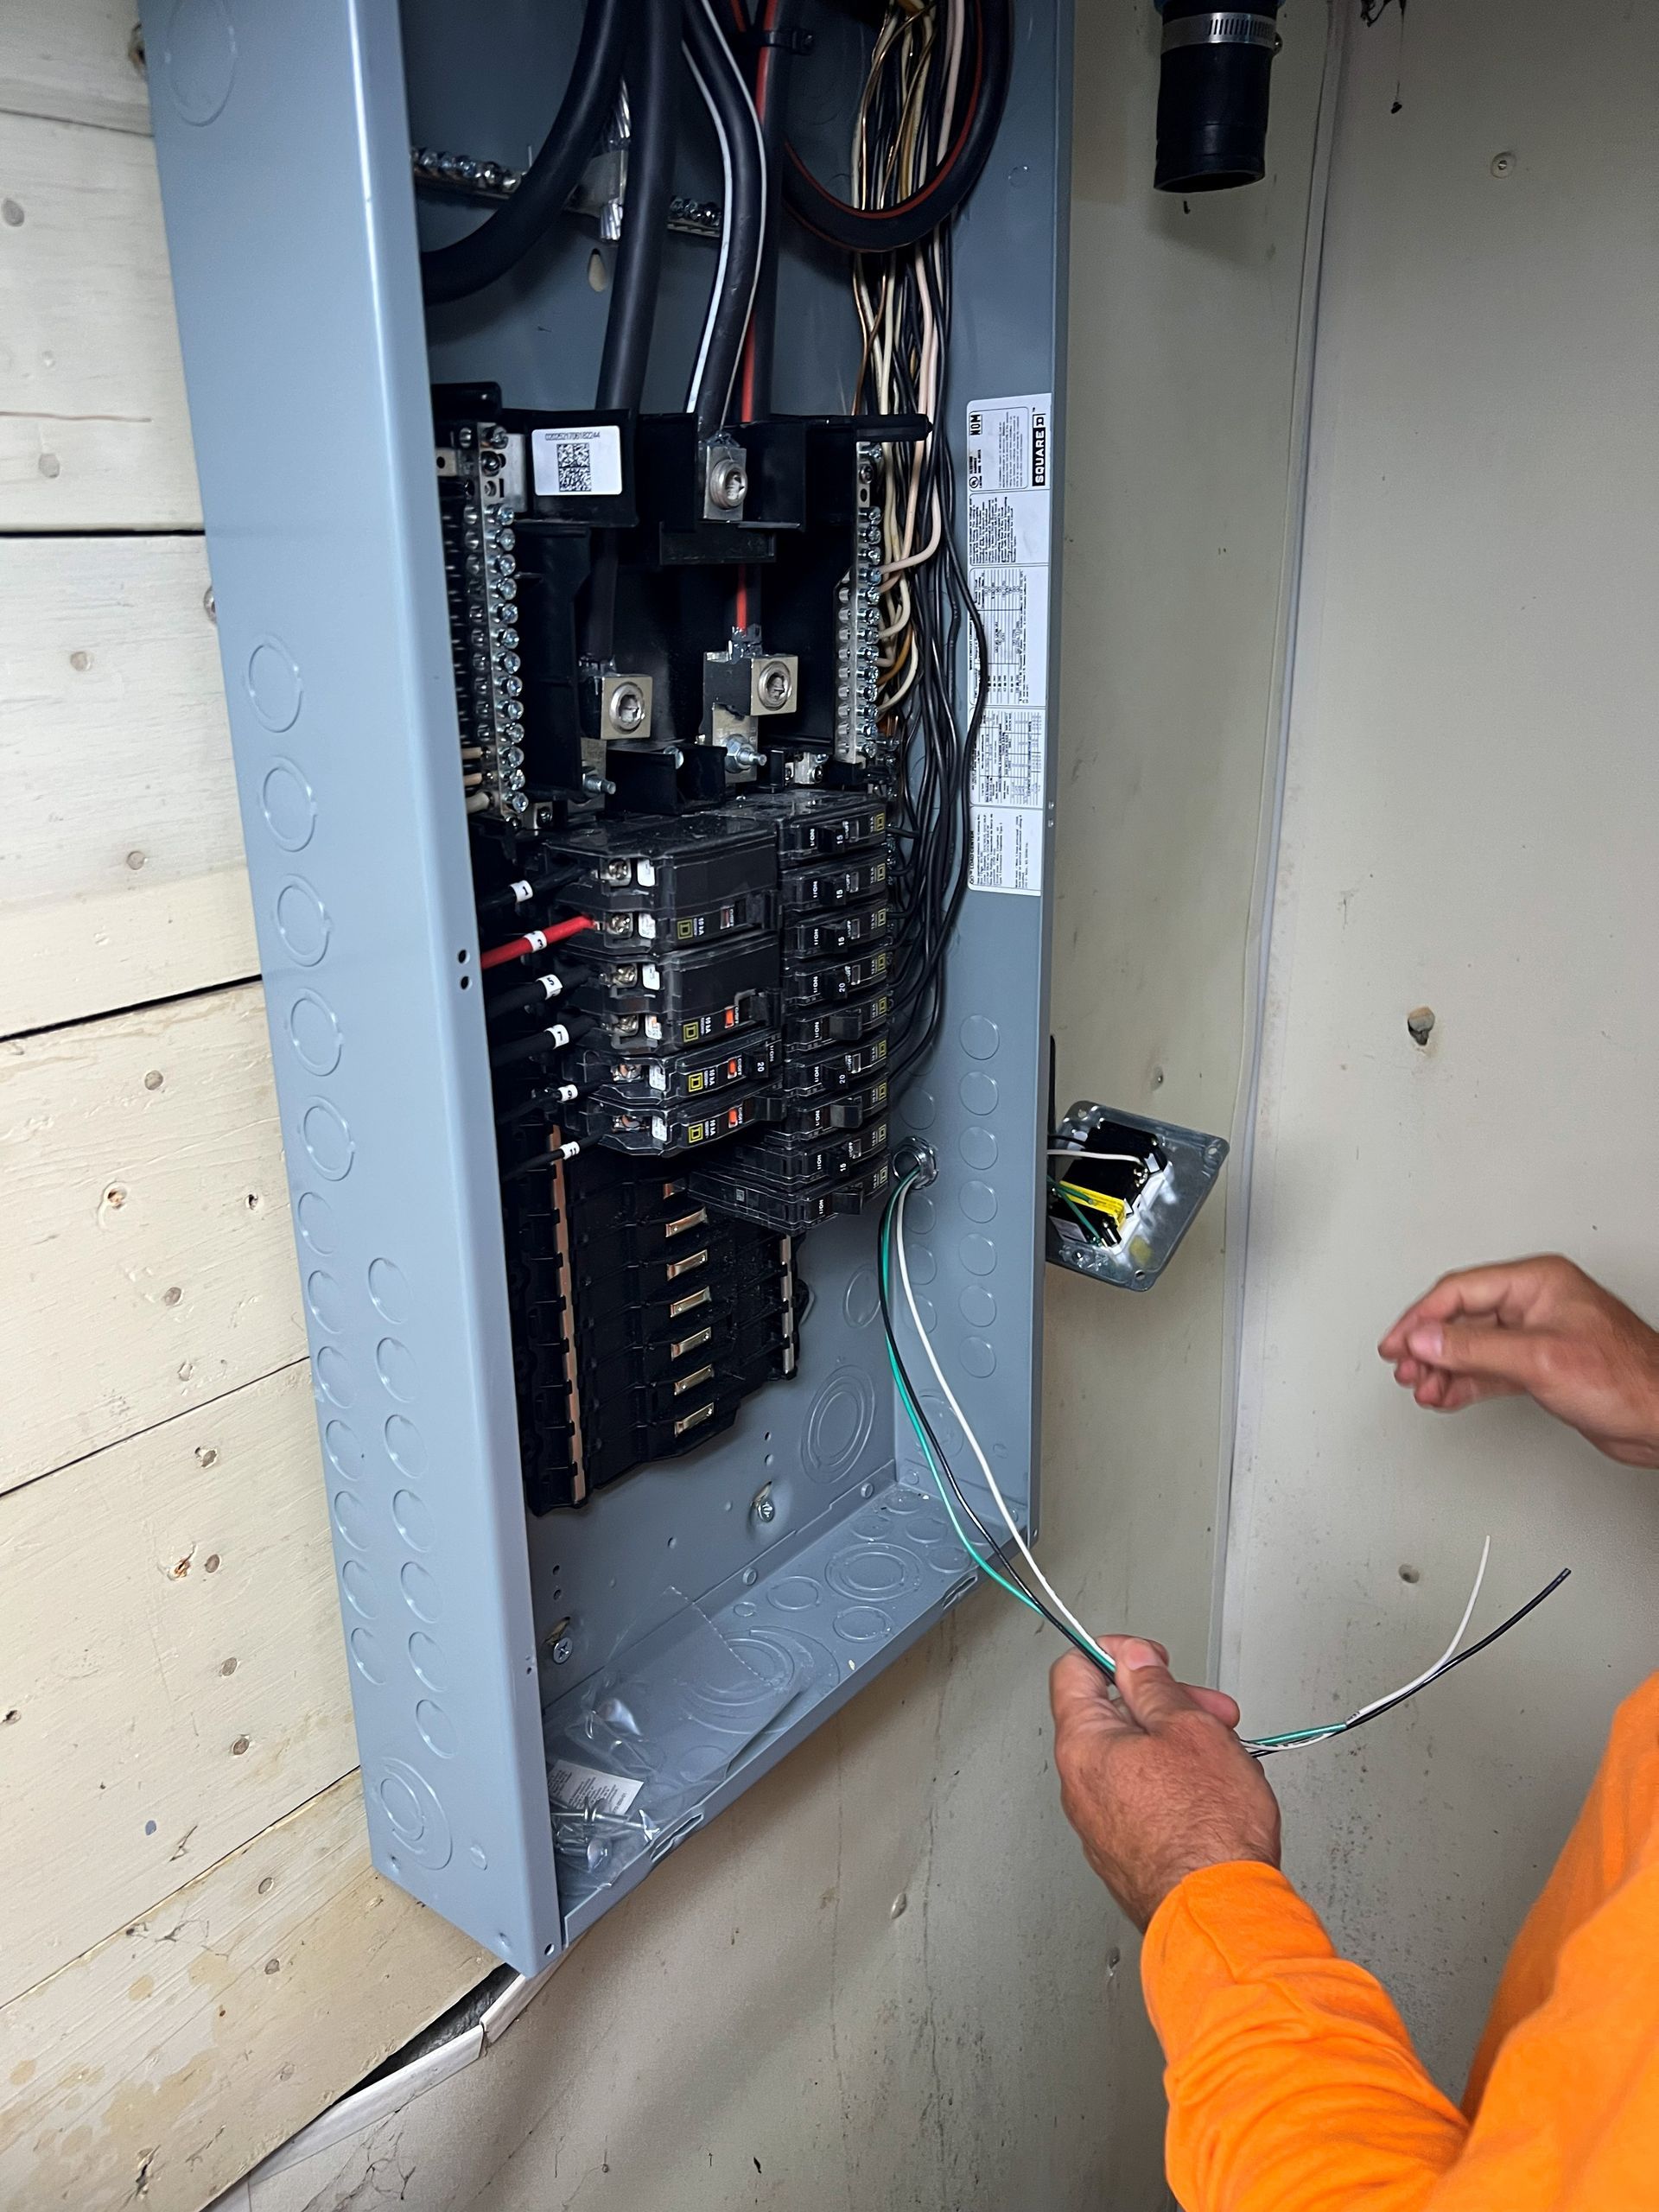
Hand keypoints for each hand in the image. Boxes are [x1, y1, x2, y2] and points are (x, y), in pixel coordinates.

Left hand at [1049, 1639, 1280, 1931]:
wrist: (1221, 1913)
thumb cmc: (1207, 1831)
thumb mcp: (1189, 1727)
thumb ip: (1153, 1685)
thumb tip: (1131, 1658)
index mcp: (1083, 1745)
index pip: (1074, 1671)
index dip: (1115, 1653)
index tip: (1150, 1658)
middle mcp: (1079, 1786)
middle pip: (1110, 1715)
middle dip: (1164, 1704)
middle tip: (1210, 1711)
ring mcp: (1100, 1824)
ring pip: (1133, 1758)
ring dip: (1177, 1745)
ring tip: (1223, 1758)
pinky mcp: (1125, 1853)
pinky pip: (1143, 1798)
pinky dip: (1174, 1786)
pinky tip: (1213, 1796)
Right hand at [1378, 1256, 1658, 1467]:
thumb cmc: (1627, 1378)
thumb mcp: (1539, 1358)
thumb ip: (1475, 1349)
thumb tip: (1425, 1340)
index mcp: (1538, 1282)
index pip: (1460, 1291)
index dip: (1422, 1319)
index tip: (1398, 1344)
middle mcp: (1536, 1303)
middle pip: (1462, 1318)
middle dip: (1429, 1347)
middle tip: (1404, 1369)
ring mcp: (1538, 1335)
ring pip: (1473, 1347)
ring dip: (1443, 1368)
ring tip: (1421, 1387)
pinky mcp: (1541, 1366)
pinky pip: (1489, 1369)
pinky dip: (1465, 1383)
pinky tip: (1446, 1395)